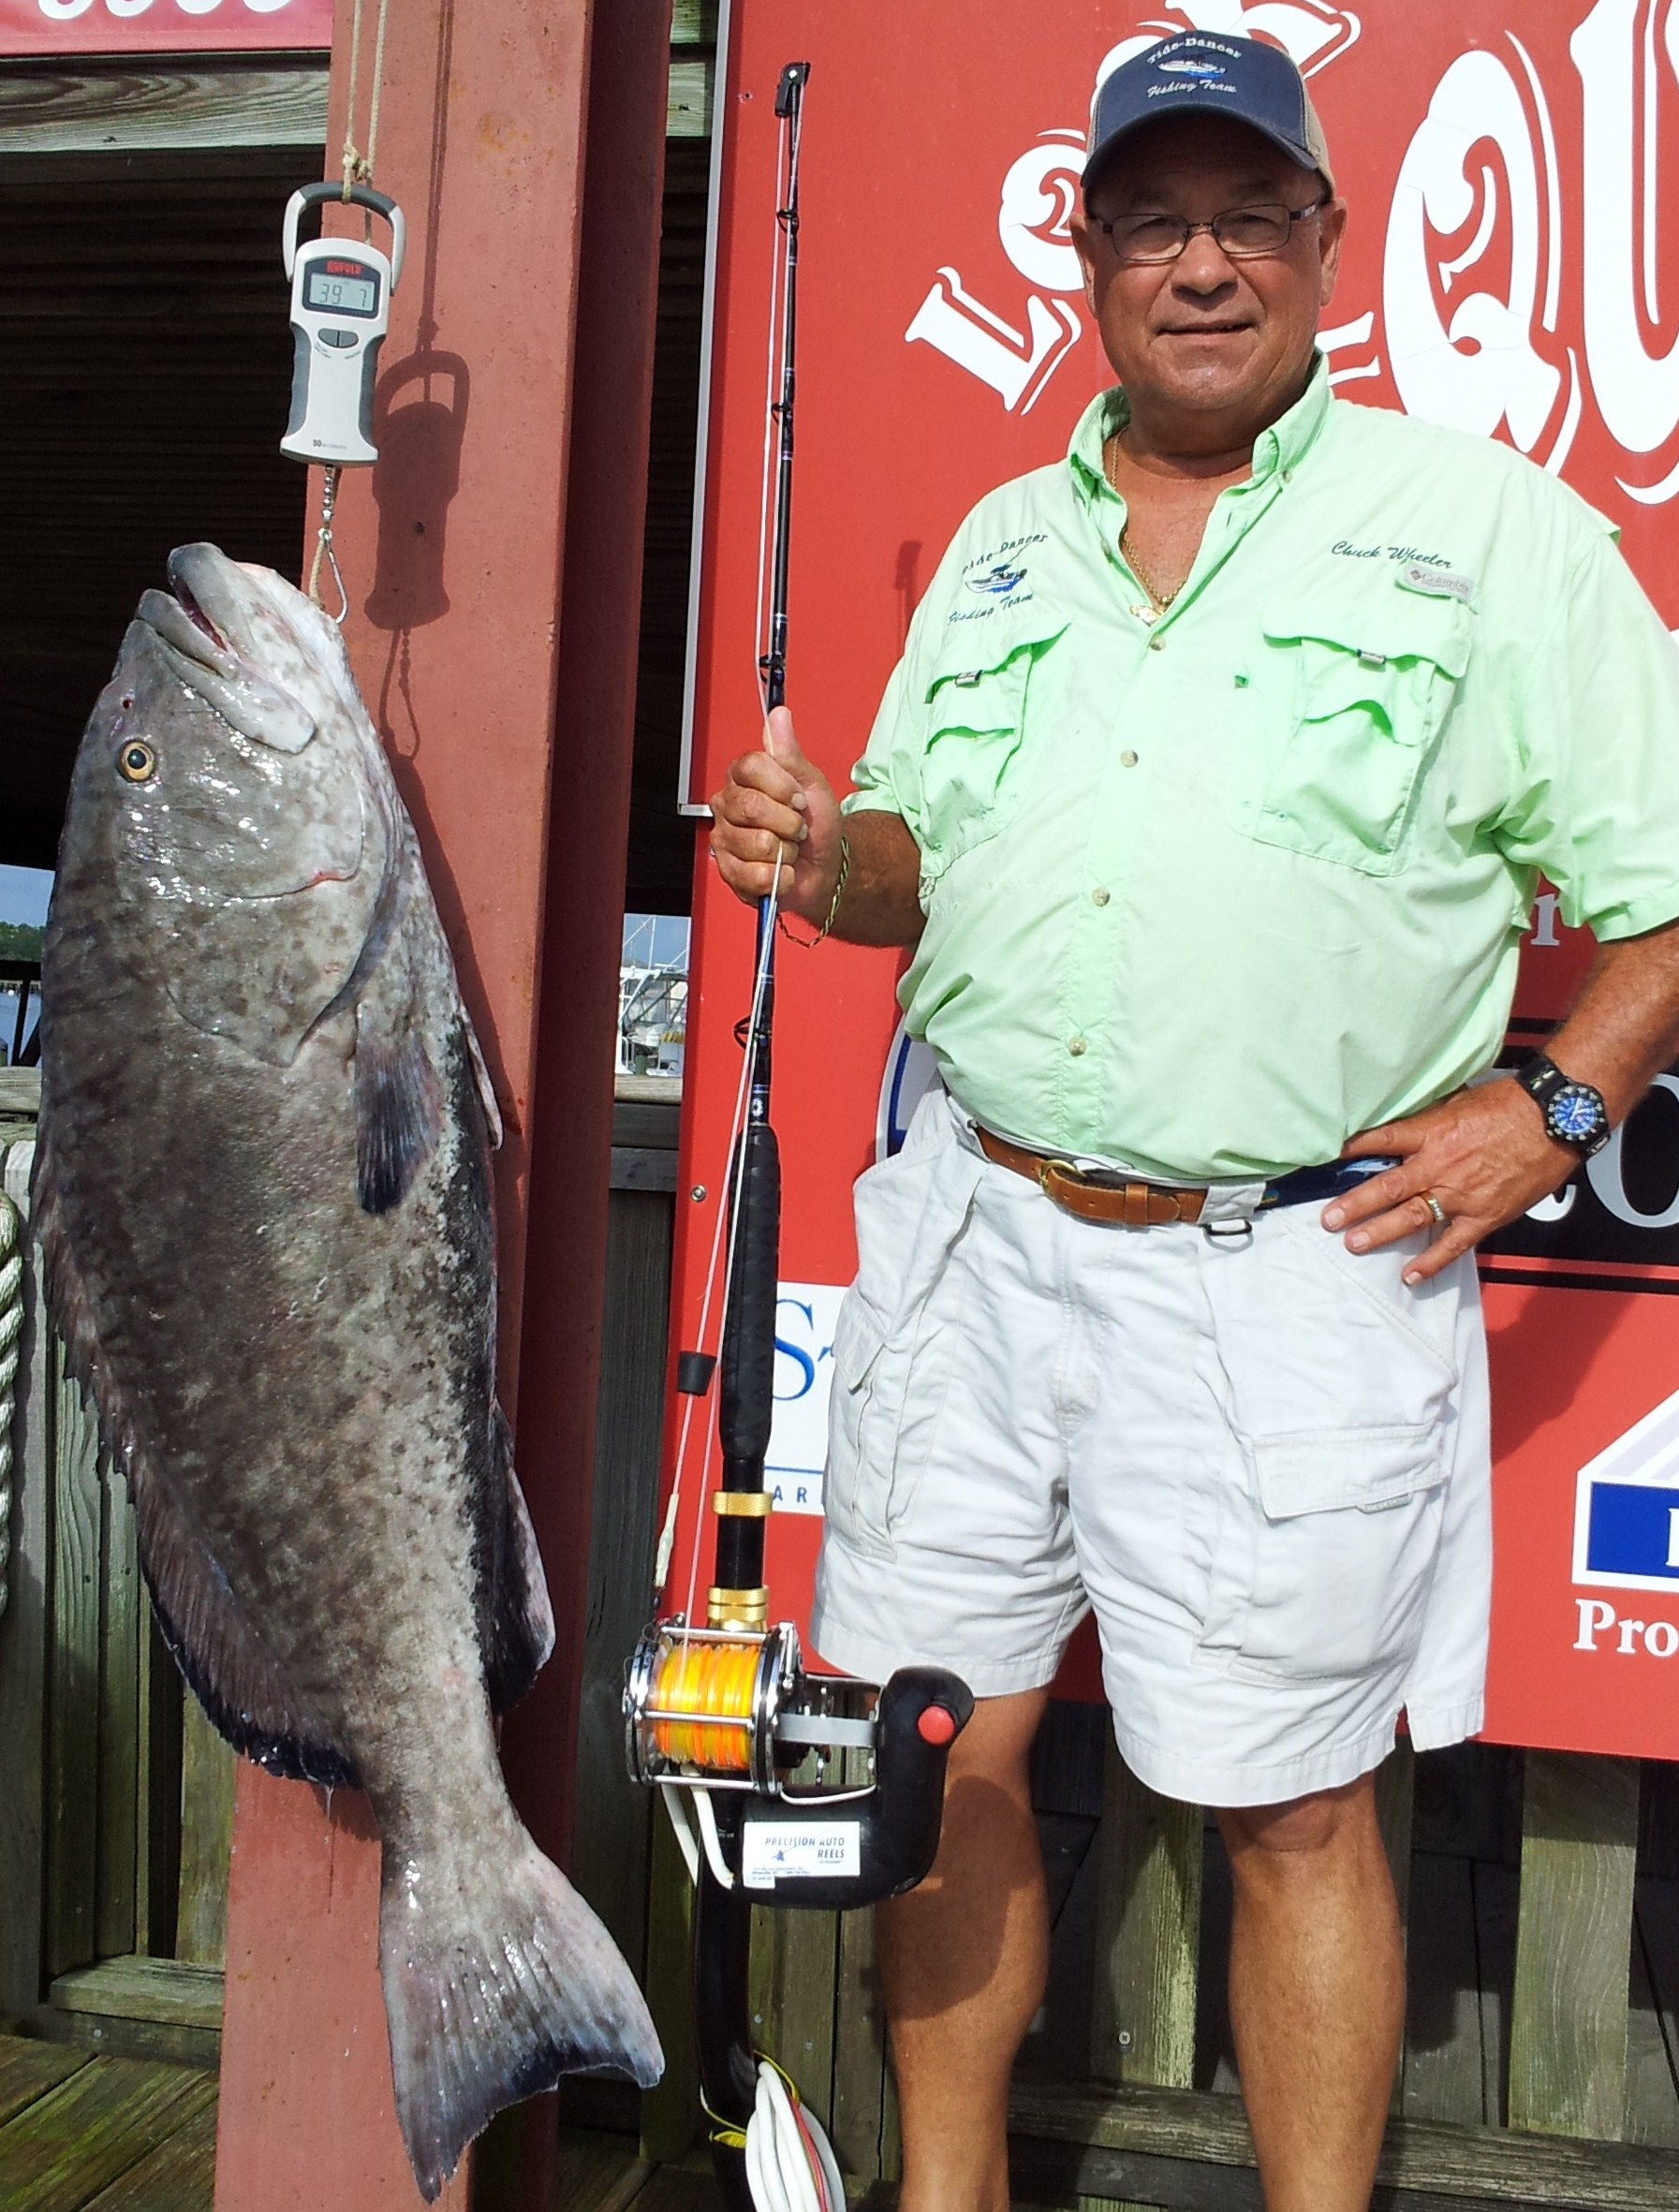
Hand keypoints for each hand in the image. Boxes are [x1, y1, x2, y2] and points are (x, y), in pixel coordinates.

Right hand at [709, 706, 844, 927]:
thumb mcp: (810, 783)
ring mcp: (725, 839)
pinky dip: (780, 877)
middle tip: (798, 828)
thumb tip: (779, 715)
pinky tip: (781, 872)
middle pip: (751, 807)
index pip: (751, 767)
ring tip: (789, 850)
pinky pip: (754, 874)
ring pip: (756, 843)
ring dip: (786, 851)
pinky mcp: (729, 872)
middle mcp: (728, 806)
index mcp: (743, 779)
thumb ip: (790, 752)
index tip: (800, 798)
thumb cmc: (816, 824)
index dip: (782, 786)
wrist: (825, 866)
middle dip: (788, 822)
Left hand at [1321, 1076, 1580, 1285]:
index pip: (1381, 1141)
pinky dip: (1432, 1262)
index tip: (1329, 1158)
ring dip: (1380, 1232)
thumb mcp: (1459, 1102)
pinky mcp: (1485, 1215)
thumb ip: (1430, 1120)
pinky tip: (1410, 1276)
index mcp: (1431, 1132)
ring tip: (1353, 1244)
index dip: (1352, 1149)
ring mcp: (1461, 1195)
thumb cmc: (1510, 1105)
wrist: (1555, 1120)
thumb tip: (1405, 1128)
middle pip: (1387, 1187)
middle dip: (1355, 1205)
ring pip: (1412, 1217)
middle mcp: (1439, 1166)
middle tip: (1328, 1219)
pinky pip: (1453, 1244)